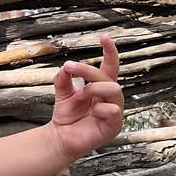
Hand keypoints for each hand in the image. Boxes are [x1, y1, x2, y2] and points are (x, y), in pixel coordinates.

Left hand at [50, 32, 123, 161]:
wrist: (60, 139)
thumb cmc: (66, 117)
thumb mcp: (63, 93)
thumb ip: (64, 79)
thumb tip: (65, 67)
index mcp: (101, 87)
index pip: (110, 66)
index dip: (109, 52)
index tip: (104, 36)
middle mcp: (110, 97)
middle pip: (108, 76)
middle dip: (88, 70)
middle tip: (69, 67)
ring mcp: (114, 111)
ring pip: (114, 89)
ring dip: (94, 88)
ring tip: (80, 95)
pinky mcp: (114, 126)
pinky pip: (113, 110)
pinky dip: (100, 108)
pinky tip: (92, 112)